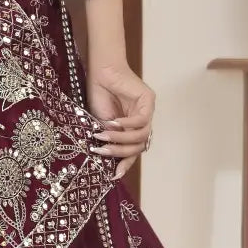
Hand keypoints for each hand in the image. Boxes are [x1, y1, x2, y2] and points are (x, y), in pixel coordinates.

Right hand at [85, 62, 154, 178]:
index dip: (125, 163)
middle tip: (102, 151)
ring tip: (103, 136)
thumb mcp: (101, 123)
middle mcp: (142, 122)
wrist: (100, 72)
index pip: (134, 150)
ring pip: (141, 136)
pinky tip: (113, 123)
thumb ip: (107, 138)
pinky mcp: (148, 100)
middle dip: (120, 152)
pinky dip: (126, 124)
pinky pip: (141, 120)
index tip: (113, 175)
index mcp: (132, 128)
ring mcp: (147, 111)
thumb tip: (105, 158)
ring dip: (121, 139)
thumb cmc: (99, 94)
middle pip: (139, 146)